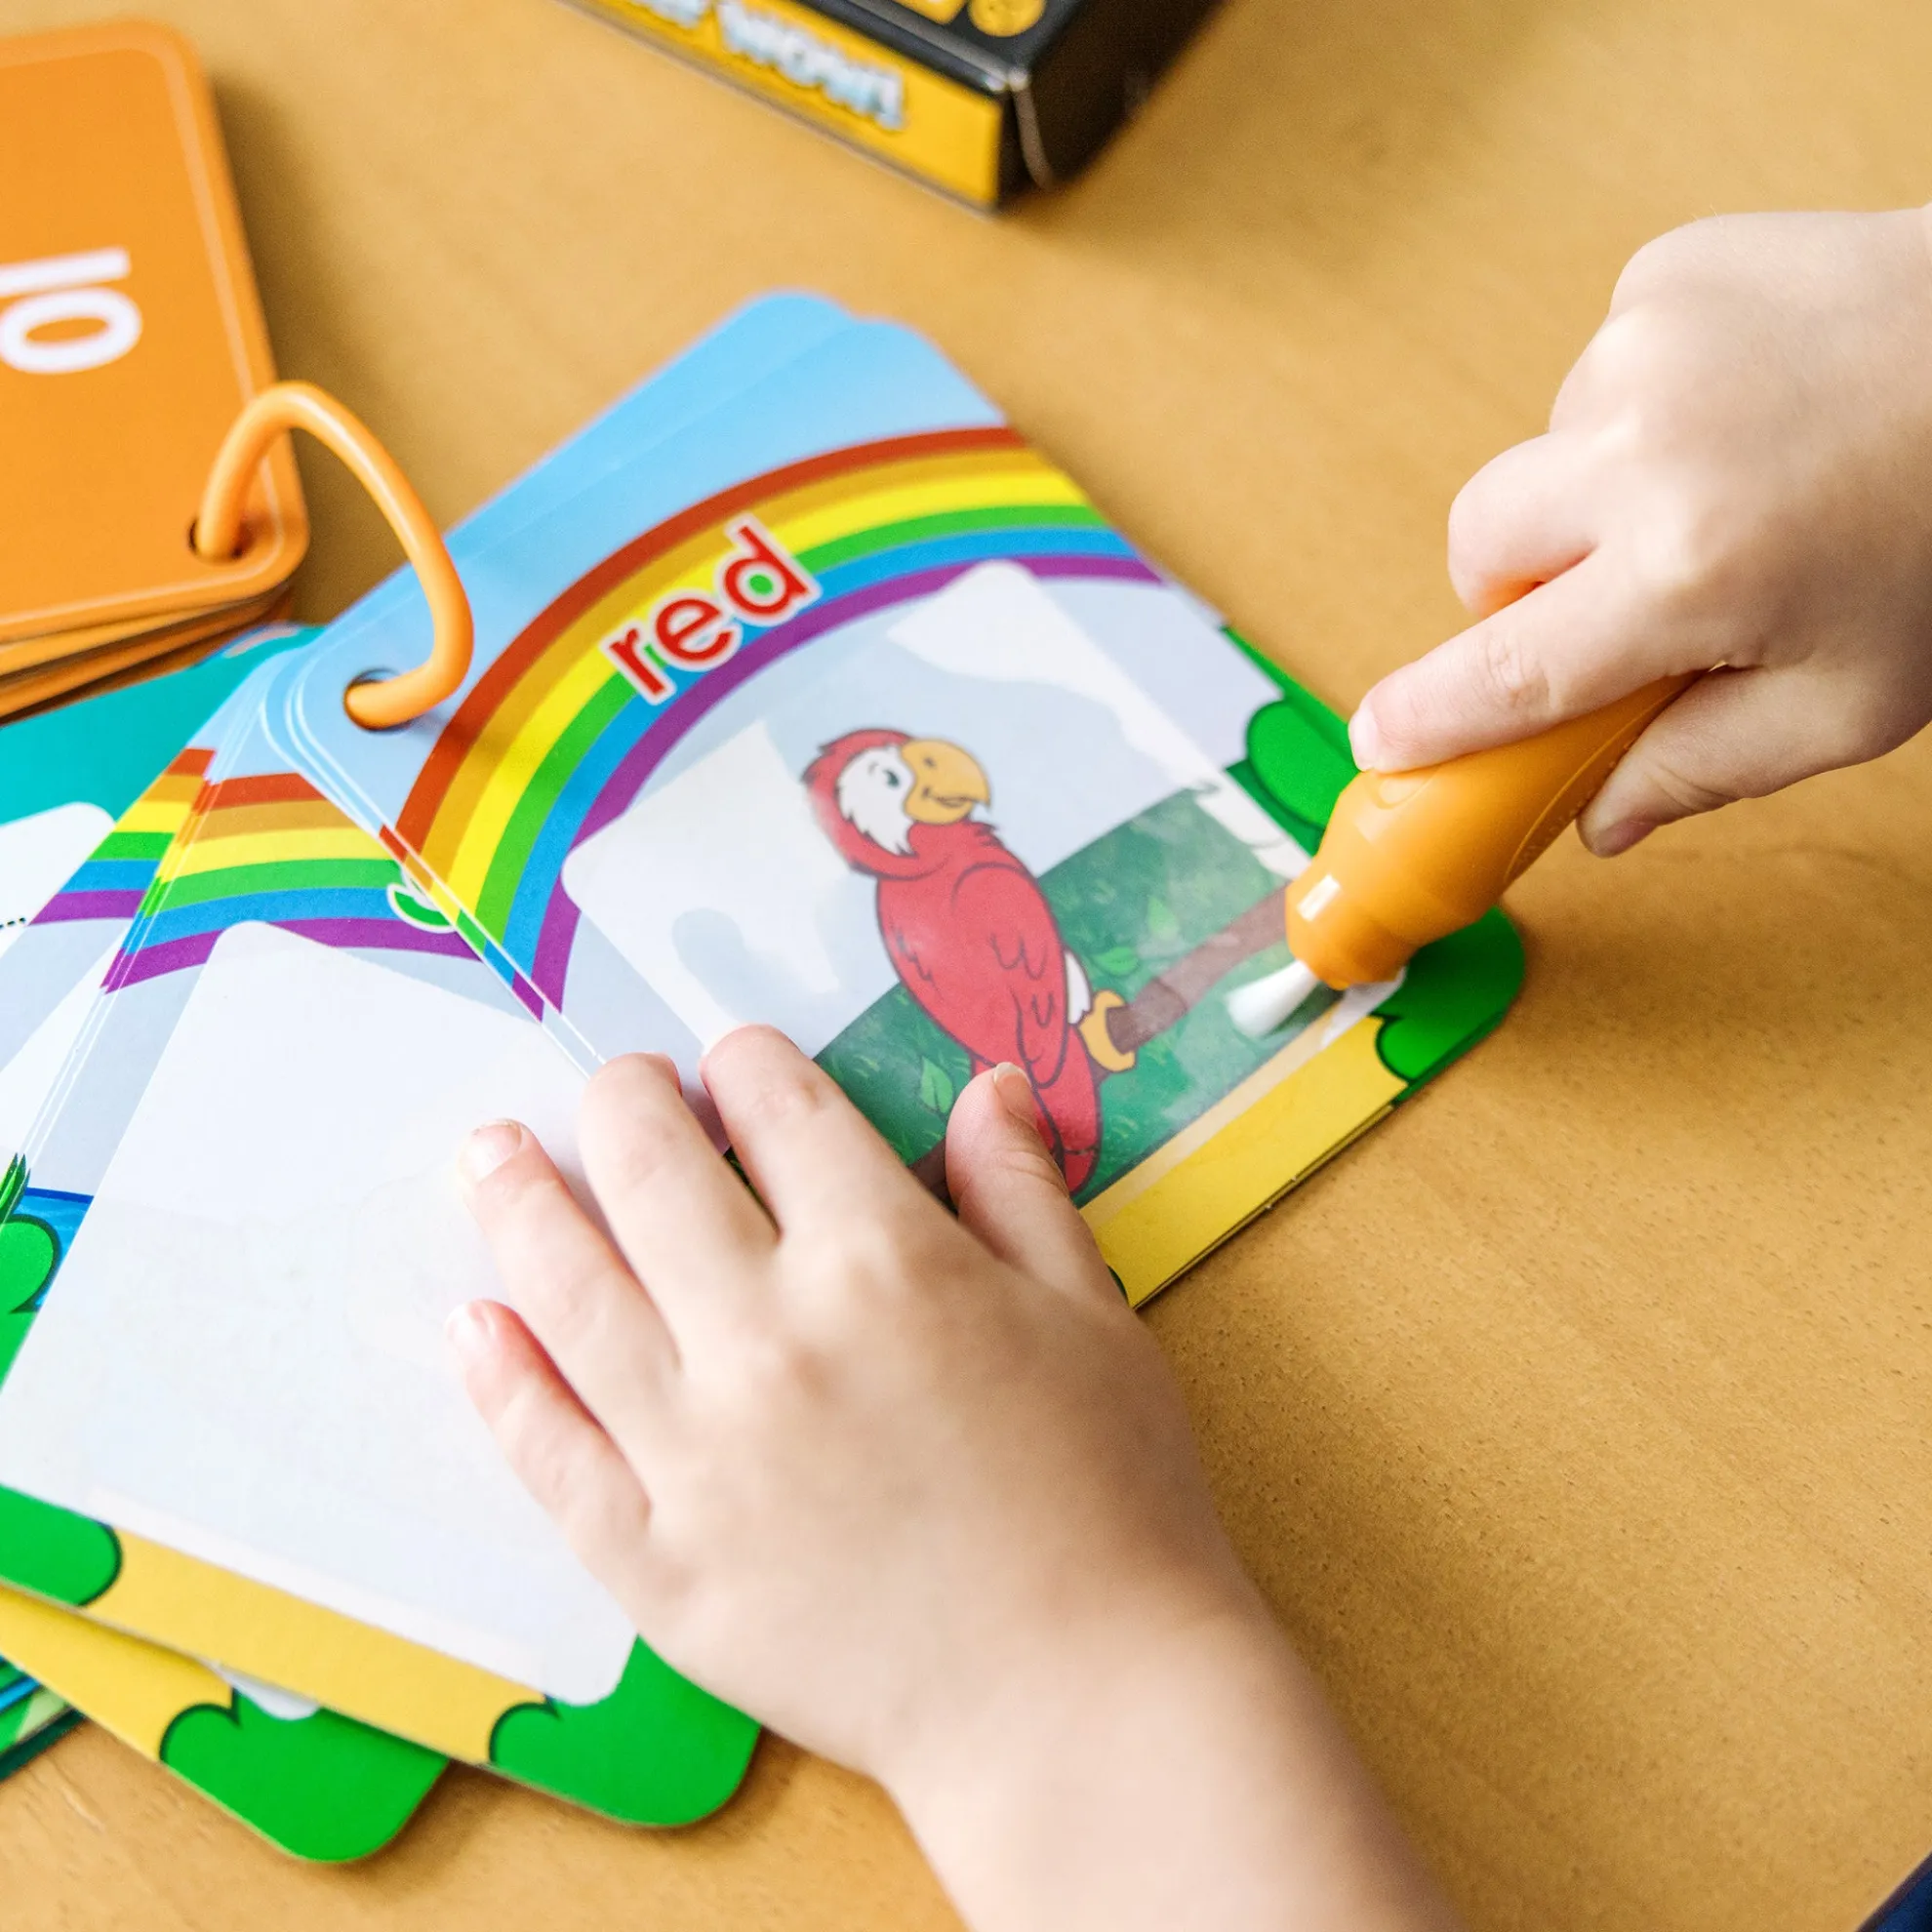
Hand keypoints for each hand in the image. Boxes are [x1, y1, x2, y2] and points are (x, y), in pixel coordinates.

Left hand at [449, 1030, 1455, 1931]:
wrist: (1080, 1705)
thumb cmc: (1110, 1501)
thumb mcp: (1091, 1316)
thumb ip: (1021, 1190)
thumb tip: (987, 1086)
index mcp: (887, 1261)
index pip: (781, 1110)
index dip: (748, 1064)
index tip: (737, 1062)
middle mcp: (771, 1337)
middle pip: (652, 1172)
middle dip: (625, 1103)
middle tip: (618, 1088)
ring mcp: (696, 1453)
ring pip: (570, 1291)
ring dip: (520, 1204)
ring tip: (490, 1154)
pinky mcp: (656, 1561)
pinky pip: (551, 1451)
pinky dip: (502, 1381)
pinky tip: (475, 1325)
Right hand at [1350, 207, 1931, 854]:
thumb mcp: (1854, 698)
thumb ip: (1707, 766)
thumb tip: (1603, 816)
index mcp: (1692, 569)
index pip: (1509, 671)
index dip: (1433, 716)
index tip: (1384, 738)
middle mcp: (1649, 447)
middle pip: (1480, 544)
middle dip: (1516, 592)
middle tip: (1605, 607)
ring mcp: (1650, 343)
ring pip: (1543, 458)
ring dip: (1595, 494)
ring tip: (1723, 485)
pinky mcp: (1667, 271)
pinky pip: (1595, 374)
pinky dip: (1642, 410)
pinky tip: (1741, 412)